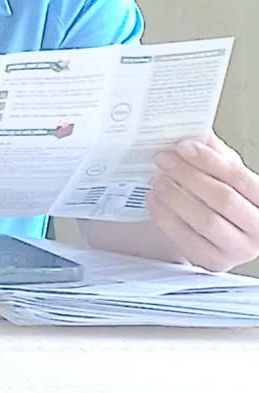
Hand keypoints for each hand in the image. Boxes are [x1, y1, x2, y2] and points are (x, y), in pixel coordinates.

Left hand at [146, 135, 258, 271]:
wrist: (220, 234)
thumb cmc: (227, 198)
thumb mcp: (229, 175)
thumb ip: (216, 153)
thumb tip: (196, 130)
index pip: (240, 178)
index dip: (210, 161)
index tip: (182, 146)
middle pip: (222, 199)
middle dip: (188, 175)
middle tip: (163, 159)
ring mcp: (238, 250)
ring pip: (204, 220)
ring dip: (175, 196)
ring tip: (156, 179)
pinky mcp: (214, 262)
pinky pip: (186, 239)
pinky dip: (165, 216)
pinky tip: (153, 199)